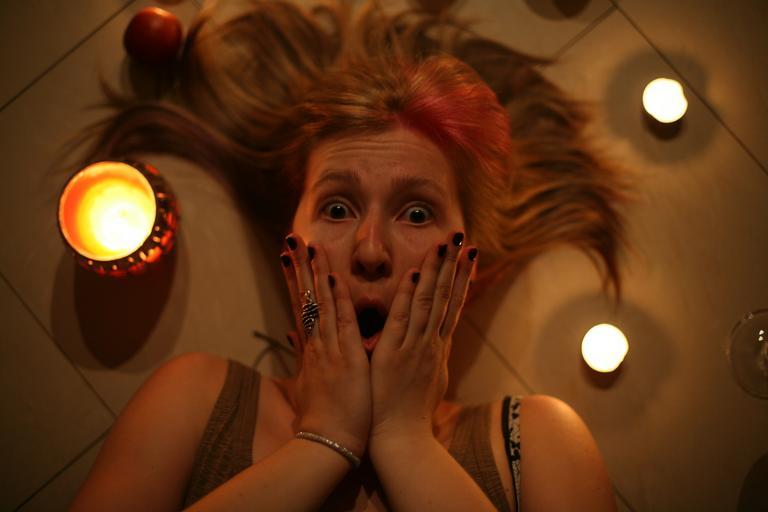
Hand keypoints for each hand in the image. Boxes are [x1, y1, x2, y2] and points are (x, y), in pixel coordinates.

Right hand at [279, 234, 370, 457]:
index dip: (296, 281)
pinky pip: (342, 323)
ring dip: (315, 274)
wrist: (326, 445)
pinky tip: (332, 278)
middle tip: (293, 239)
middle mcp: (316, 344)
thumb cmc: (321, 420)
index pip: (302, 307)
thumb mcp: (308, 385)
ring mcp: (328, 350)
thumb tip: (295, 340)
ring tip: (308, 245)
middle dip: (300, 267)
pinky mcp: (345, 359)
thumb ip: (303, 360)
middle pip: (305, 298)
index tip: (291, 257)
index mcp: (311, 350)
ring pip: (320, 304)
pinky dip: (337, 301)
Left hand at [369, 232, 476, 443]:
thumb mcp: (429, 383)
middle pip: (446, 297)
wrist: (402, 439)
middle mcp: (432, 344)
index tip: (468, 257)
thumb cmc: (411, 414)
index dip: (461, 280)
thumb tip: (439, 348)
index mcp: (438, 349)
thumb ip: (432, 361)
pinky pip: (403, 317)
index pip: (452, 306)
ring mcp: (416, 347)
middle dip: (454, 266)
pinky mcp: (395, 353)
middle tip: (462, 238)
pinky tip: (414, 272)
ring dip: (436, 271)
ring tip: (445, 245)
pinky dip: (408, 295)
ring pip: (429, 301)